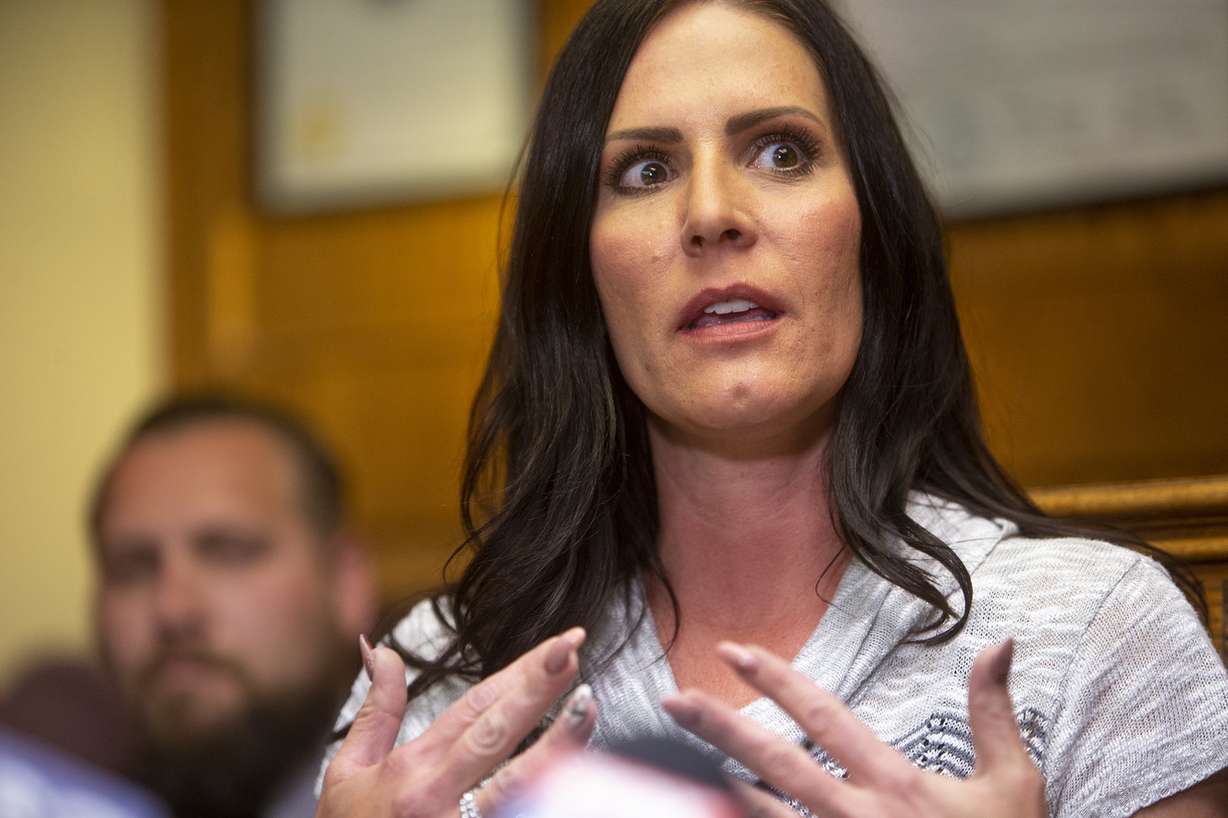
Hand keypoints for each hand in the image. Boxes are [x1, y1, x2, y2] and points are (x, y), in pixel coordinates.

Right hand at [317, 628, 596, 817]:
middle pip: (498, 731)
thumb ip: (377, 711)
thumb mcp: (349, 771)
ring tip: (588, 704)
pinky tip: (578, 777)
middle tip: (573, 648)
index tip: (555, 645)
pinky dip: (547, 800)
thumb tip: (381, 648)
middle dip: (538, 687)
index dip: (516, 673)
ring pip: (517, 781)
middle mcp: (438, 795)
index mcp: (414, 767)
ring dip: (557, 743)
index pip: (474, 707)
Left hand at [662, 639, 1045, 817]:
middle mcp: (858, 816)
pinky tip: (712, 808)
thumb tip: (1001, 642)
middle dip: (722, 728)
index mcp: (896, 783)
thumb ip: (993, 711)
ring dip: (717, 785)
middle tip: (673, 700)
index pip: (824, 718)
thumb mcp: (1012, 782)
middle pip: (776, 762)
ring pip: (764, 814)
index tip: (737, 653)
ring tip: (670, 760)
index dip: (780, 682)